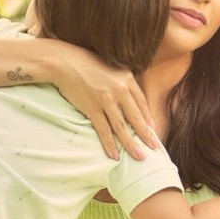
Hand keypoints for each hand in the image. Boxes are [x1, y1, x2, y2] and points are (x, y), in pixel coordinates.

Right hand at [53, 44, 158, 159]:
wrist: (64, 62)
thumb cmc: (87, 63)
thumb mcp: (111, 69)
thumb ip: (122, 82)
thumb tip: (130, 98)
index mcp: (127, 78)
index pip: (142, 102)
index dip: (148, 118)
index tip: (153, 130)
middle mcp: (119, 90)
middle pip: (136, 117)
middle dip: (146, 135)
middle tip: (155, 148)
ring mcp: (106, 100)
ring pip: (121, 127)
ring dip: (131, 144)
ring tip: (139, 156)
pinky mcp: (92, 108)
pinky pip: (103, 130)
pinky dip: (109, 144)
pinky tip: (115, 155)